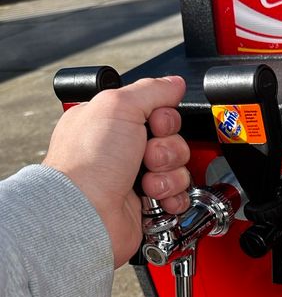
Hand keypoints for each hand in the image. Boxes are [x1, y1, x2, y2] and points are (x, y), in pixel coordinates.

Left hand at [44, 76, 188, 267]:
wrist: (87, 214)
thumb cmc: (88, 164)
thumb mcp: (118, 107)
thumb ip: (152, 90)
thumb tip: (174, 83)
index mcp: (112, 121)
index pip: (159, 111)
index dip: (165, 119)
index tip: (155, 125)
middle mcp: (123, 149)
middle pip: (172, 140)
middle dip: (167, 150)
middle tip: (146, 157)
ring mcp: (136, 178)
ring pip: (179, 168)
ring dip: (168, 175)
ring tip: (146, 182)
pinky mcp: (148, 204)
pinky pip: (179, 194)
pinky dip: (172, 197)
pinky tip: (155, 198)